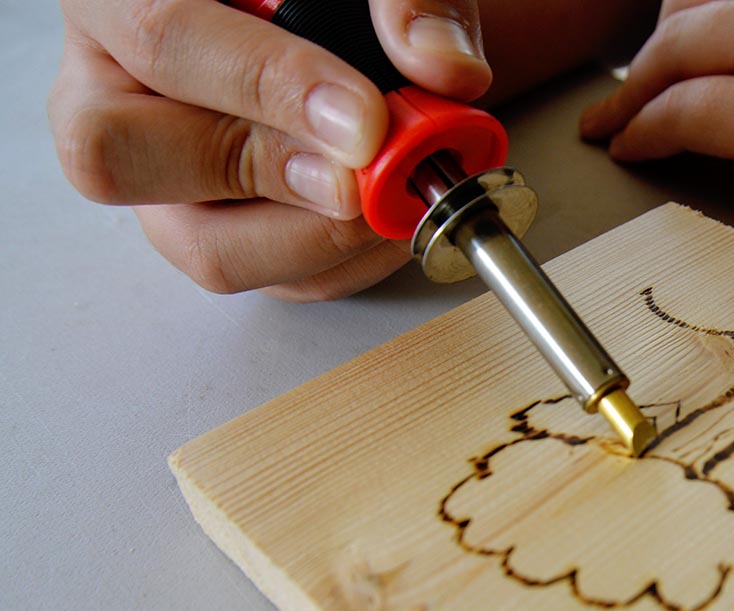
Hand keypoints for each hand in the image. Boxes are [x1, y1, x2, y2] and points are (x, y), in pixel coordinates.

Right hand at [48, 0, 490, 299]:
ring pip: (206, 249)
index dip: (267, 85)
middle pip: (122, 159)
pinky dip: (352, 263)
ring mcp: (167, 181)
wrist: (366, 49)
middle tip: (366, 176)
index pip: (163, 37)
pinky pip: (276, 282)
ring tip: (397, 198)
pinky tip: (394, 220)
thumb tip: (439, 64)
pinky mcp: (225, 240)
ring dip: (324, 238)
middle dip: (270, 175)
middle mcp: (115, 94)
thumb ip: (406, 2)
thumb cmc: (352, 10)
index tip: (365, 119)